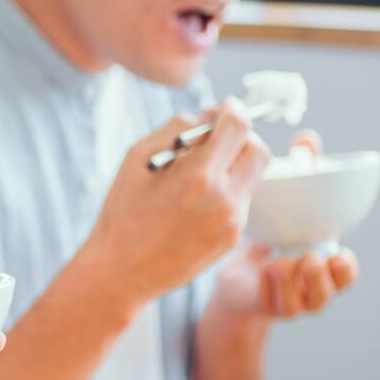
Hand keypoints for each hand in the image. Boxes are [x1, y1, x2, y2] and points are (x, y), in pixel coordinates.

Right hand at [84, 98, 270, 317]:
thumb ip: (177, 128)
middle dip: (241, 137)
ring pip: (252, 177)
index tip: (225, 108)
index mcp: (199, 175)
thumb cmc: (123, 212)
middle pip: (258, 149)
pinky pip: (240, 202)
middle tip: (218, 139)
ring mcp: (232, 222)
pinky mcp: (231, 239)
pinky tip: (195, 203)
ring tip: (199, 175)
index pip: (239, 126)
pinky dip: (226, 192)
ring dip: (233, 166)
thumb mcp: (137, 158)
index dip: (233, 110)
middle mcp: (224, 198)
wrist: (121, 270)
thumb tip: (210, 114)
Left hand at [212, 131, 358, 319]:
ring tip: (279, 263)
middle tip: (307, 257)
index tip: (338, 253)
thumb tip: (308, 138)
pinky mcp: (263, 306)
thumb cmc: (266, 232)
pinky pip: (275, 305)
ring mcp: (289, 300)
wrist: (233, 267)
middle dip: (322, 277)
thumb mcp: (285, 203)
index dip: (346, 268)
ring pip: (303, 303)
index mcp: (321, 263)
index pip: (346, 272)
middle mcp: (310, 286)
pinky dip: (272, 289)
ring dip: (293, 282)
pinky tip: (262, 272)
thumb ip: (303, 173)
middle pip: (329, 292)